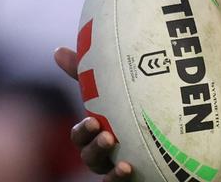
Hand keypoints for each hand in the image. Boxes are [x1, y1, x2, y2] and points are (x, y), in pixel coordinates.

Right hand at [55, 47, 133, 180]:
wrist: (163, 141)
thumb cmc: (127, 114)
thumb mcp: (111, 94)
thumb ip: (86, 76)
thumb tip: (57, 51)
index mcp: (96, 132)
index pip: (81, 135)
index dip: (84, 131)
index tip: (94, 121)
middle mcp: (103, 153)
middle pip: (89, 156)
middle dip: (94, 147)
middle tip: (107, 135)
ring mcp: (113, 167)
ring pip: (103, 171)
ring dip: (111, 167)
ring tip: (123, 161)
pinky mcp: (130, 177)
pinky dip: (119, 179)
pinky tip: (128, 171)